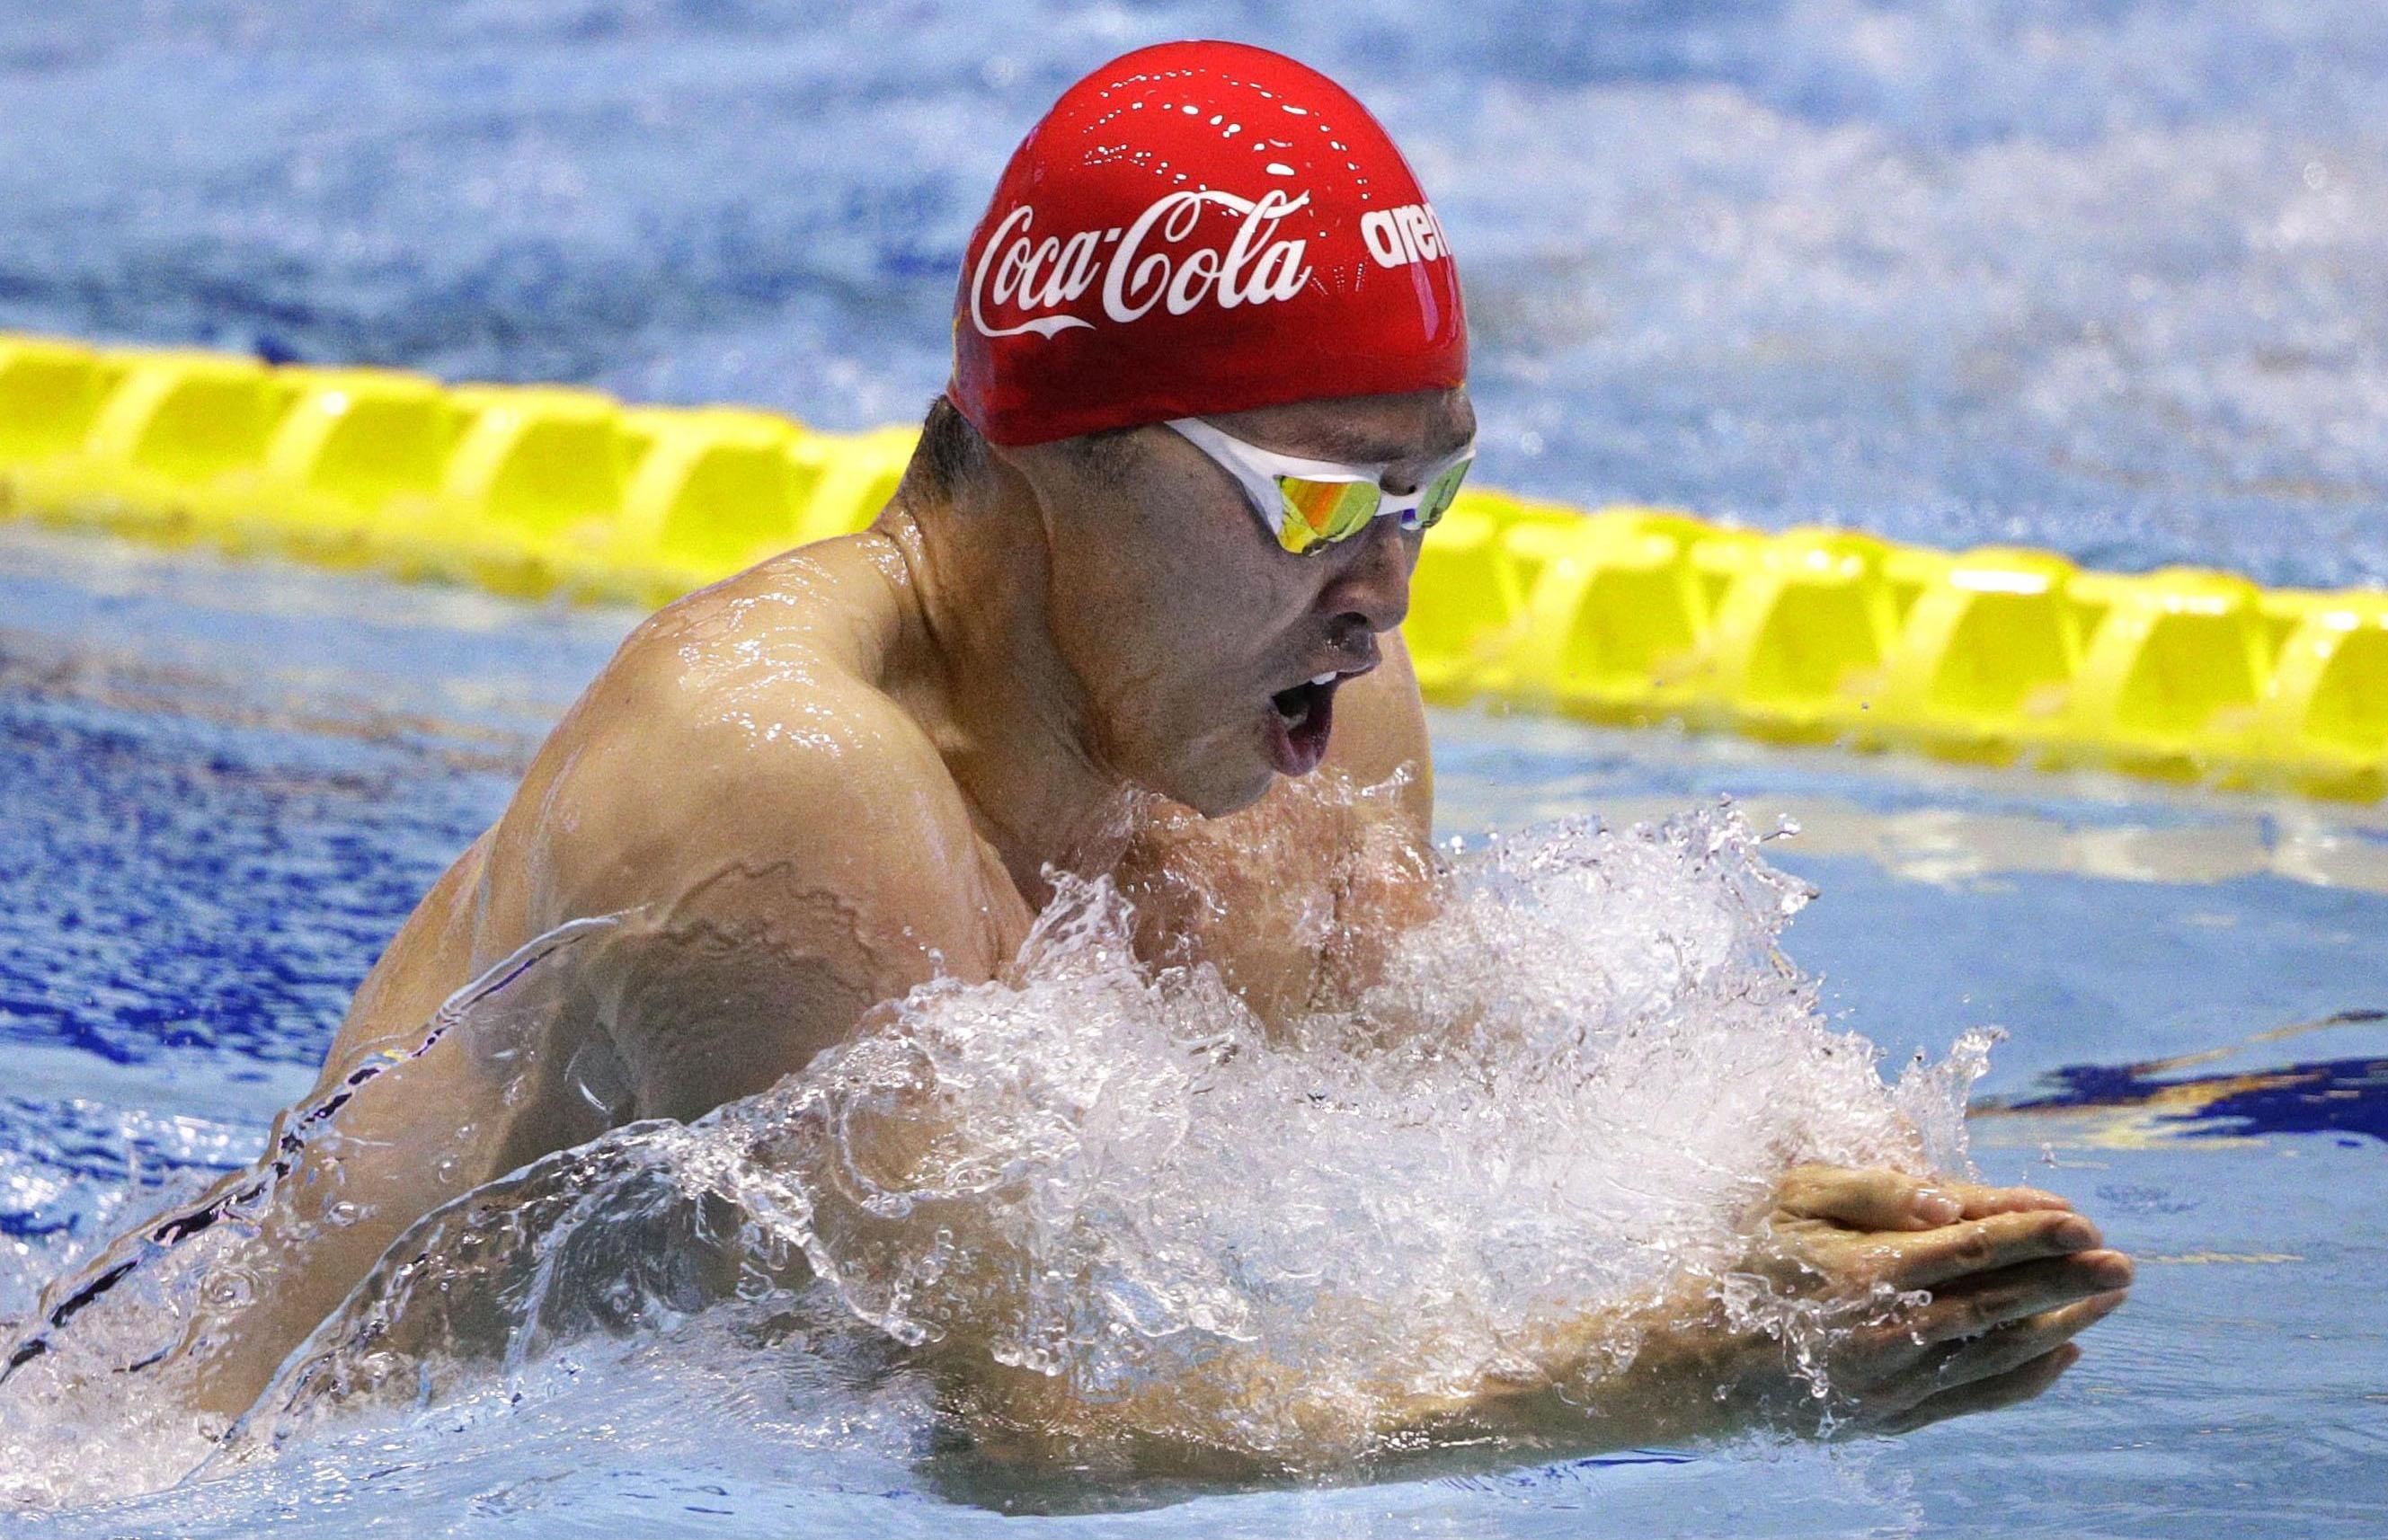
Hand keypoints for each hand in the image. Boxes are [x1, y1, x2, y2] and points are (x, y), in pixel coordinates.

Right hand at [1757, 1165, 2131, 1432]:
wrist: (1701, 1357)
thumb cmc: (1750, 1261)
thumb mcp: (1795, 1200)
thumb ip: (1874, 1191)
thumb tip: (1950, 1203)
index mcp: (1866, 1269)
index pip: (1971, 1246)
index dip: (2031, 1233)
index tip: (2081, 1221)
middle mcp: (1888, 1331)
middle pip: (1999, 1301)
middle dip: (2067, 1280)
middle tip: (2122, 1263)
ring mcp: (1895, 1381)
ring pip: (1998, 1352)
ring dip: (2061, 1324)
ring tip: (2107, 1299)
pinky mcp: (1894, 1415)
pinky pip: (1977, 1397)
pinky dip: (2027, 1378)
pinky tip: (2064, 1354)